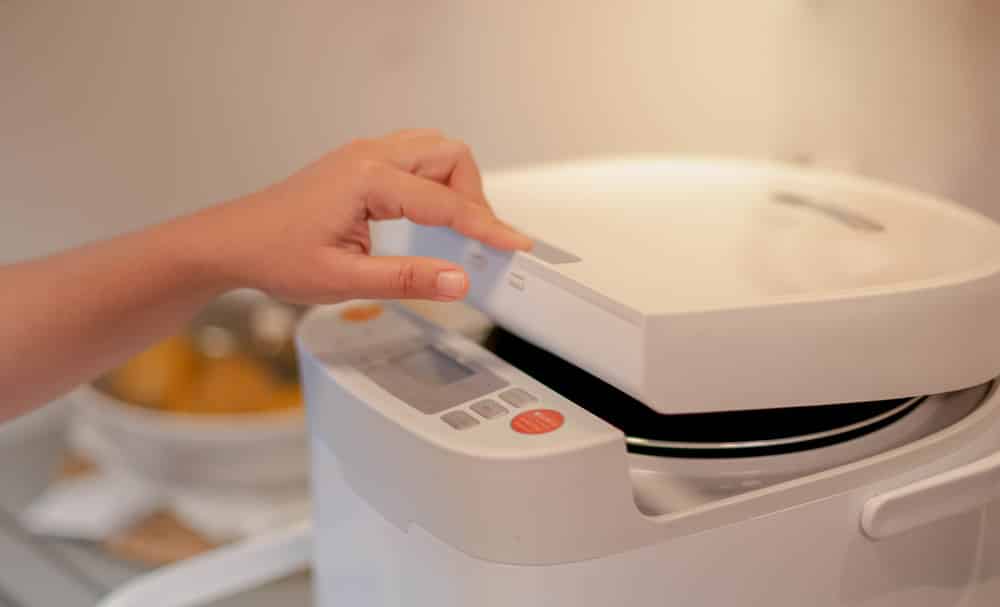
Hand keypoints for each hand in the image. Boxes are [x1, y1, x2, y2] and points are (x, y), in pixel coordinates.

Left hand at [188, 130, 531, 302]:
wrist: (231, 243)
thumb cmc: (274, 256)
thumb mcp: (344, 280)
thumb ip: (407, 280)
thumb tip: (457, 280)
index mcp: (367, 178)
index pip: (446, 202)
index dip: (487, 227)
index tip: (516, 244)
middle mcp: (368, 155)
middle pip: (450, 156)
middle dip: (474, 197)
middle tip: (478, 240)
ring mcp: (363, 155)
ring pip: (434, 152)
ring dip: (455, 186)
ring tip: (457, 230)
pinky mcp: (359, 164)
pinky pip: (414, 159)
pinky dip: (434, 183)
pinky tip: (430, 216)